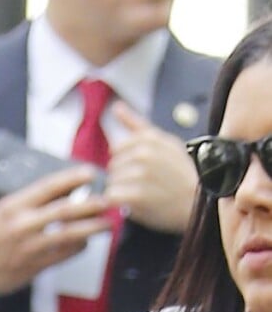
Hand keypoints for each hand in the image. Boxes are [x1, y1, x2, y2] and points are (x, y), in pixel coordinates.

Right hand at [0, 165, 111, 304]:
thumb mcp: (0, 212)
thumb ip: (27, 203)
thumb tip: (60, 193)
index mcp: (12, 206)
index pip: (47, 187)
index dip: (71, 178)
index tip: (90, 172)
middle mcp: (21, 224)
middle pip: (63, 211)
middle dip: (90, 205)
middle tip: (109, 199)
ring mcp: (28, 247)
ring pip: (68, 235)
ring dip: (91, 228)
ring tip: (107, 224)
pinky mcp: (33, 267)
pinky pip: (63, 256)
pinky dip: (78, 248)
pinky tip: (86, 243)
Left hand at [105, 101, 197, 232]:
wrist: (200, 205)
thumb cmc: (182, 174)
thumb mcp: (165, 142)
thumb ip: (136, 124)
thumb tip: (116, 107)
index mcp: (149, 139)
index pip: (117, 148)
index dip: (126, 161)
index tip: (141, 169)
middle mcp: (144, 154)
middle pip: (113, 166)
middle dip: (123, 176)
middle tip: (144, 185)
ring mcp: (140, 175)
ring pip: (111, 181)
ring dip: (121, 190)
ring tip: (142, 196)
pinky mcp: (137, 196)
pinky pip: (111, 195)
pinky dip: (116, 202)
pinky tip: (130, 204)